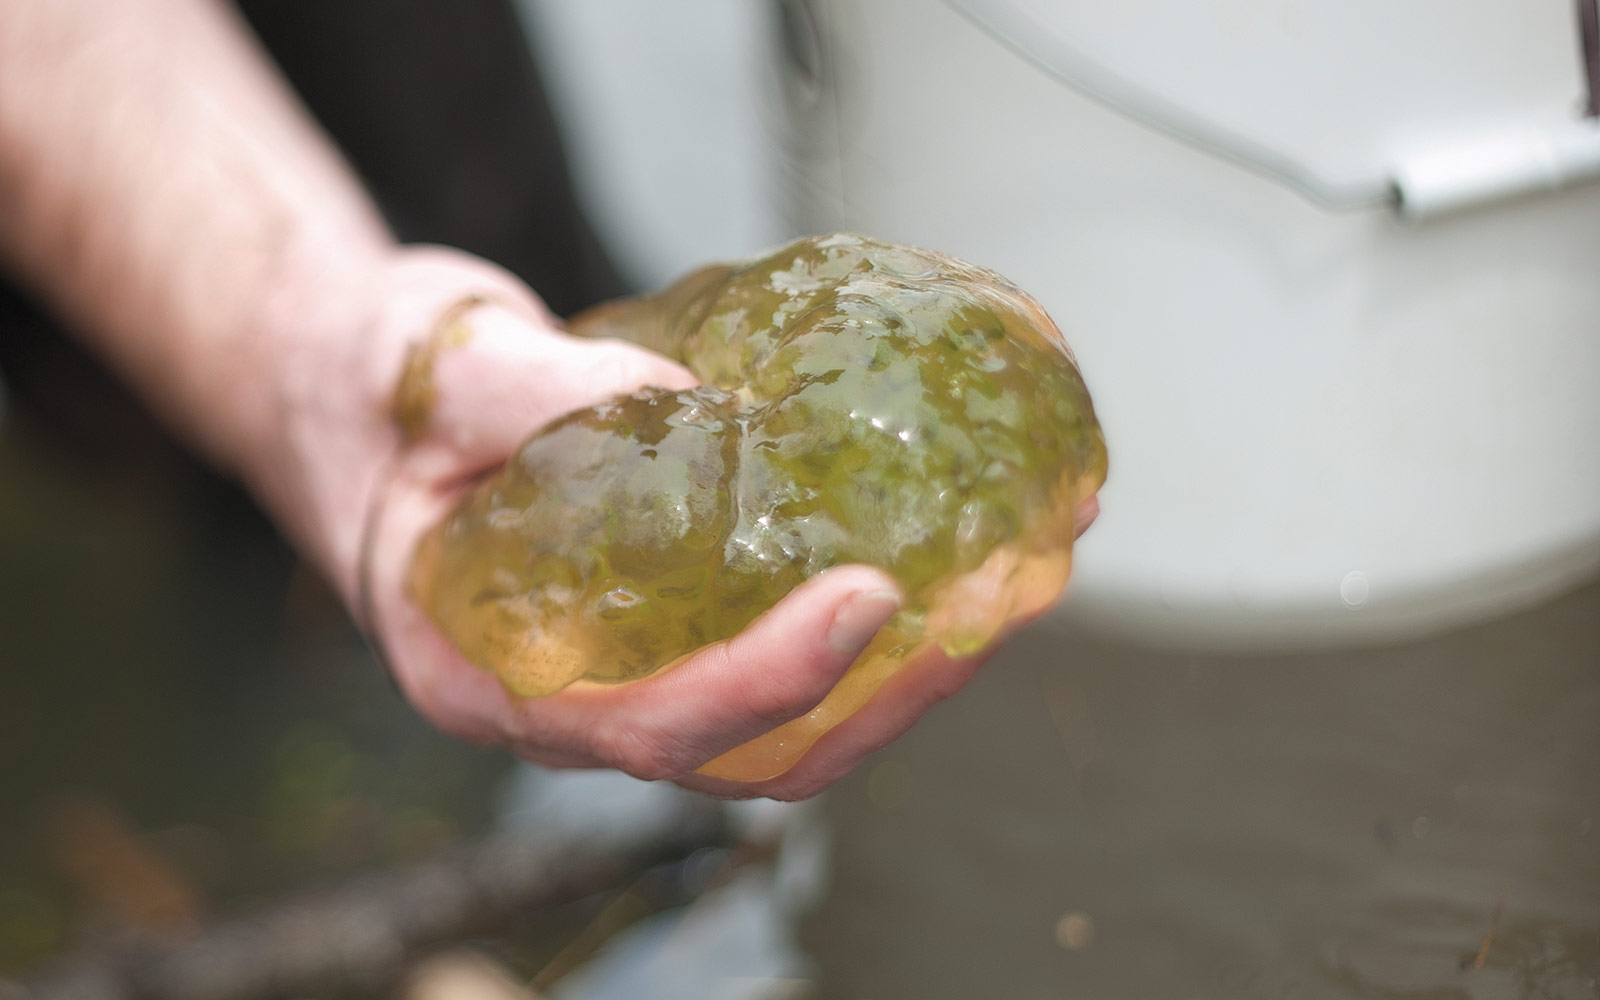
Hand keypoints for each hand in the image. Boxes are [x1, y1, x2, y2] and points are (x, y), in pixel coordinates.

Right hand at [269, 245, 1095, 799]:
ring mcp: (619, 668)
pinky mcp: (661, 623)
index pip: (640, 725)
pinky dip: (871, 627)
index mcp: (482, 673)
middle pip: (745, 755)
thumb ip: (534, 389)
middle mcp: (563, 698)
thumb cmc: (362, 390)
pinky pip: (775, 653)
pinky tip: (947, 557)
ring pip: (780, 728)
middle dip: (879, 700)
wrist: (342, 391)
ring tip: (1007, 589)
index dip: (765, 681)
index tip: (871, 598)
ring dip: (901, 676)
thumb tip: (690, 401)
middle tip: (986, 610)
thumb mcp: (422, 369)